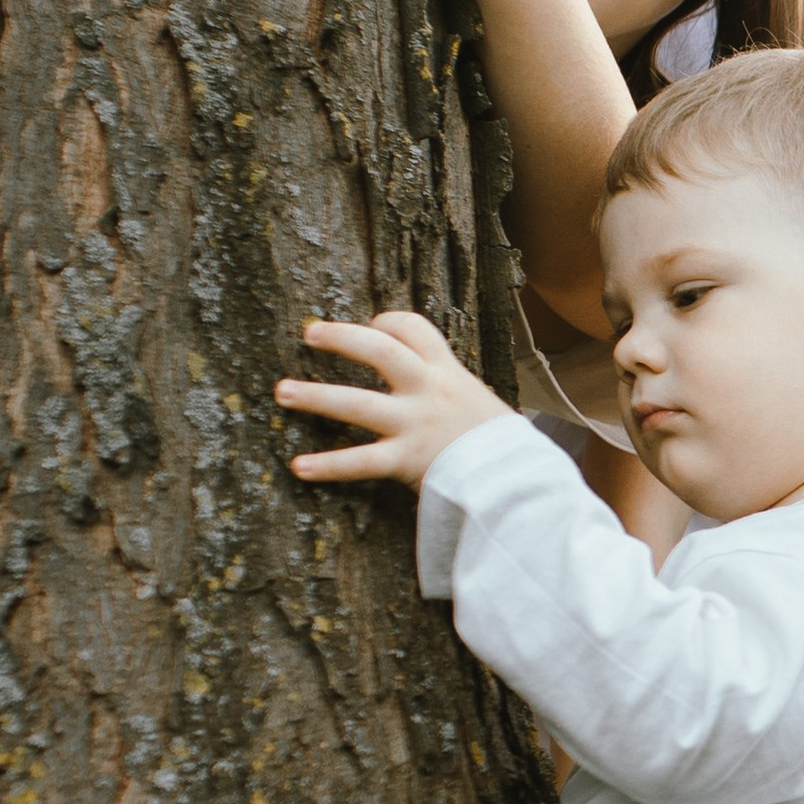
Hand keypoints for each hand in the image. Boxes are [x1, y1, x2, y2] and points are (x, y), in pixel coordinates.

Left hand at [276, 312, 506, 492]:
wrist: (522, 481)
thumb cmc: (501, 448)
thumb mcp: (480, 404)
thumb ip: (451, 392)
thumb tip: (428, 388)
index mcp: (447, 373)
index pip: (414, 330)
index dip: (387, 323)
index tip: (369, 325)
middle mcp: (428, 391)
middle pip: (380, 351)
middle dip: (342, 338)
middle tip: (310, 334)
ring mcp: (415, 424)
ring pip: (358, 403)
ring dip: (316, 396)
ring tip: (282, 392)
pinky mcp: (407, 461)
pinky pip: (361, 461)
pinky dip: (328, 465)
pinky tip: (298, 466)